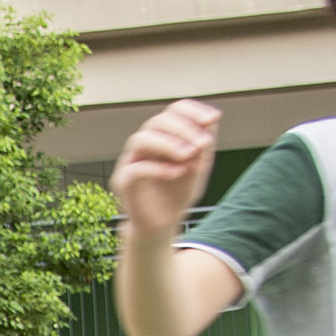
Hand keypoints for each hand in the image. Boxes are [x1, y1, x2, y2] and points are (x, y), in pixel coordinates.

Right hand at [113, 99, 220, 236]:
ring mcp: (130, 161)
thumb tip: (211, 120)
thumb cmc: (178, 192)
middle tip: (203, 143)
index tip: (213, 118)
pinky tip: (178, 172)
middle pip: (157, 121)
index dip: (193, 111)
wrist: (163, 224)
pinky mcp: (123, 182)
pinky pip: (136, 169)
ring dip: (168, 143)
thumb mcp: (199, 166)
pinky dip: (158, 168)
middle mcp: (144, 144)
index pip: (174, 111)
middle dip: (183, 129)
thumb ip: (204, 145)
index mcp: (163, 136)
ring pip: (141, 139)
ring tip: (189, 154)